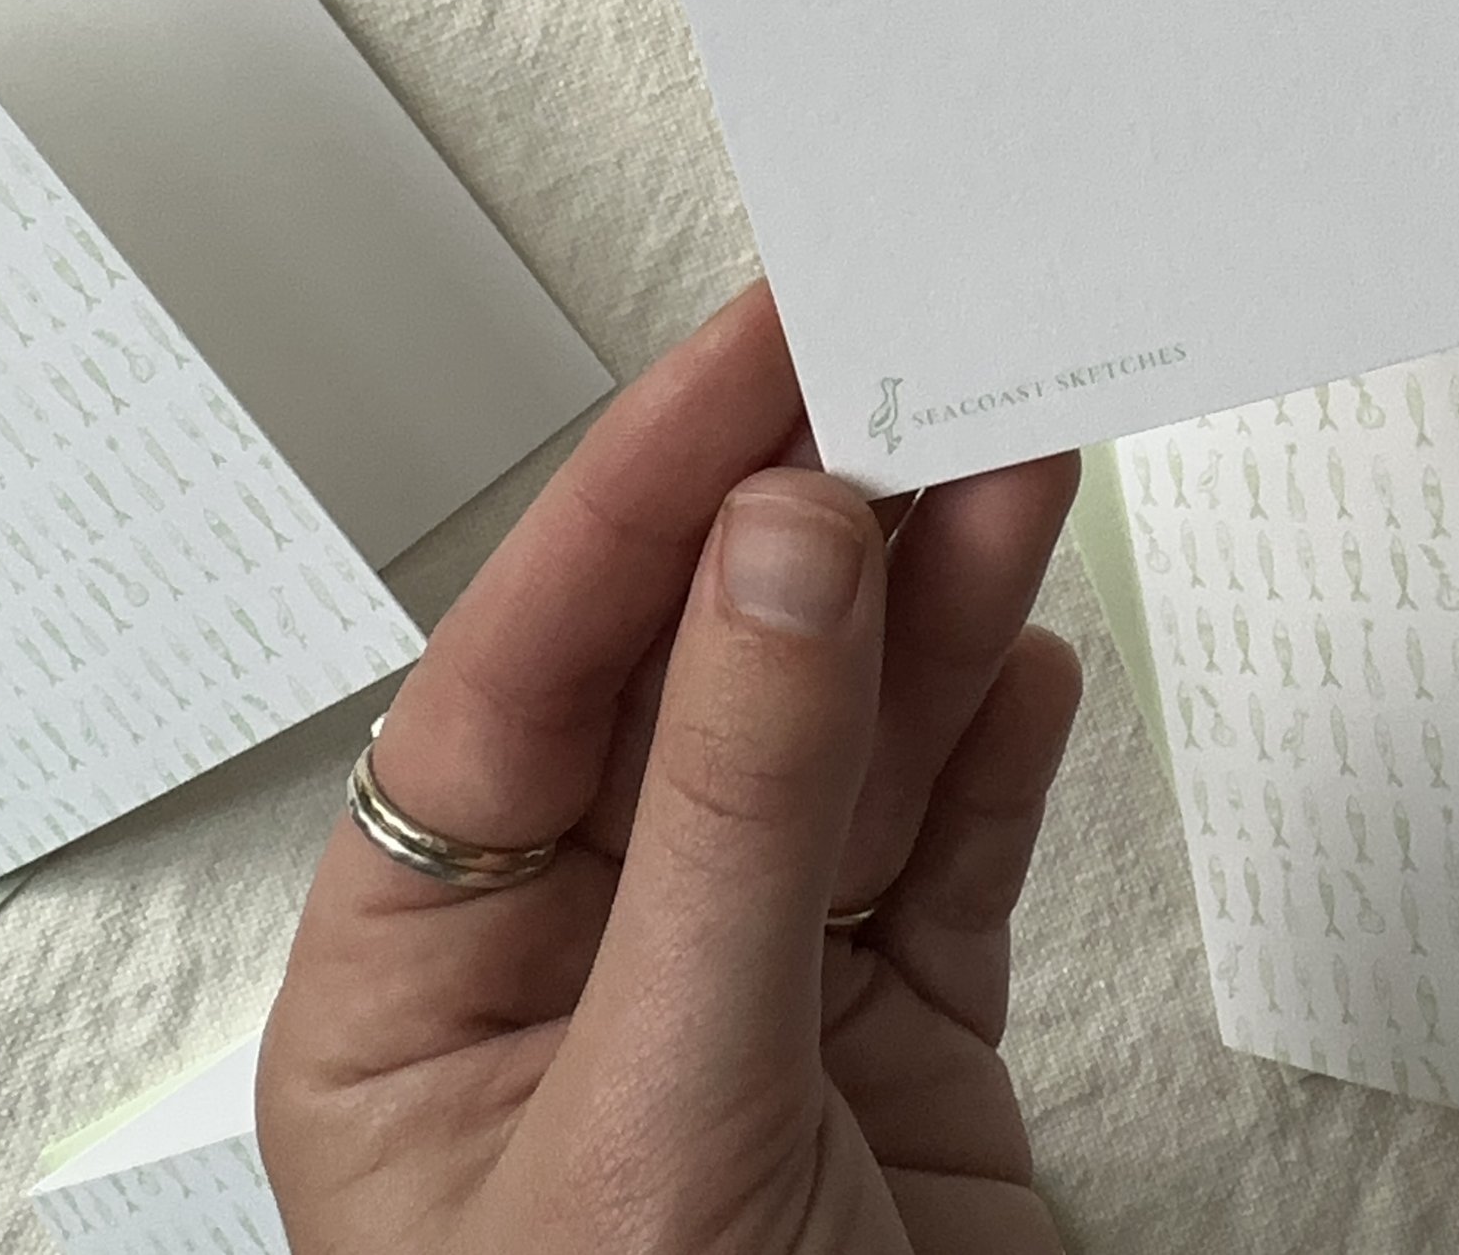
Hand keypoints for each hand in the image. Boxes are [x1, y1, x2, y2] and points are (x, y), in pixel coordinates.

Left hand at [259, 285, 1081, 1253]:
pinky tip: (1034, 632)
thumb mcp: (662, 1117)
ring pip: (851, 746)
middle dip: (820, 523)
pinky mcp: (899, 1054)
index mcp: (425, 994)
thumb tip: (782, 545)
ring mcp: (753, 1010)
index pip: (526, 672)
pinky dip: (1005, 740)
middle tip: (919, 359)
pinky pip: (954, 852)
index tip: (759, 341)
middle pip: (709, 685)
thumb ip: (736, 815)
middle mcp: (586, 976)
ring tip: (1015, 450)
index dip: (646, 489)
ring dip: (938, 596)